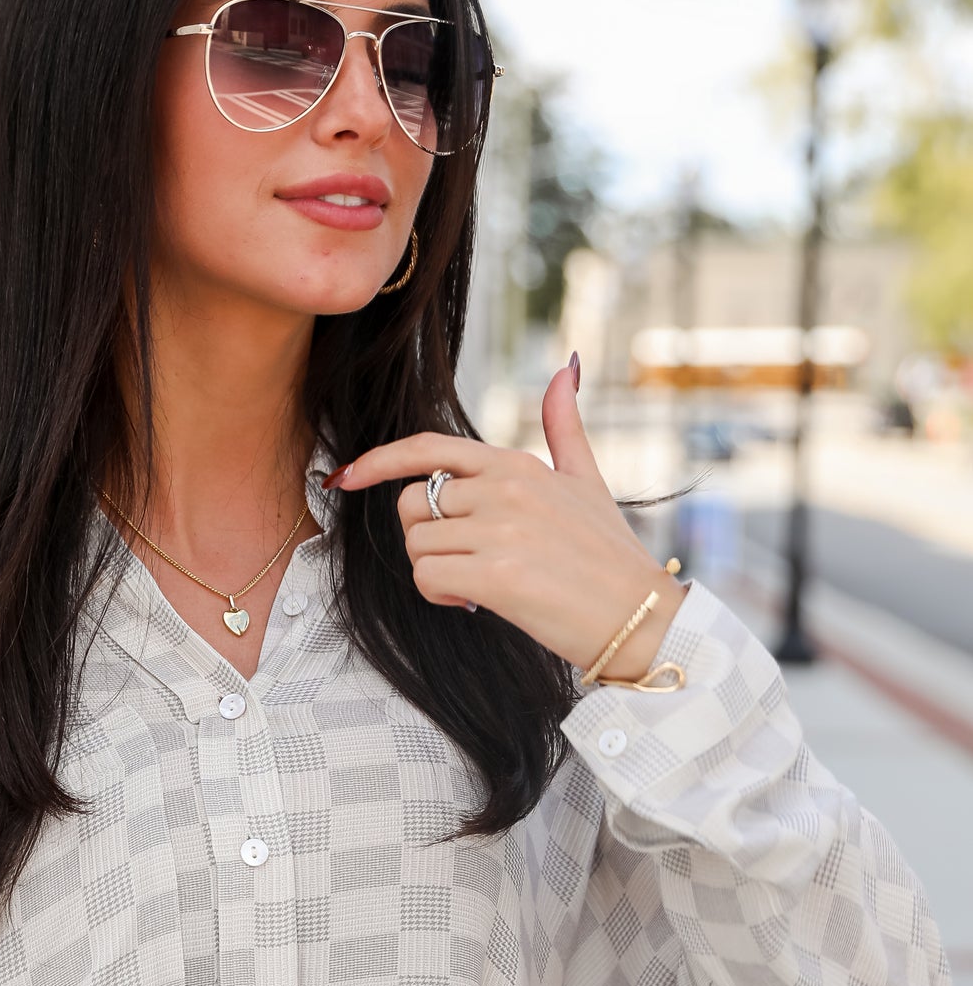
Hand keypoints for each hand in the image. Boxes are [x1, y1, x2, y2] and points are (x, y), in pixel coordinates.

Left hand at [322, 357, 686, 678]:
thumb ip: (565, 428)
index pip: (429, 449)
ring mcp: (500, 529)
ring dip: (436, 573)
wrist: (640, 617)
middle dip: (428, 538)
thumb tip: (565, 368)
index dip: (380, 460)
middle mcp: (505, 488)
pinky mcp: (496, 574)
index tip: (347, 475)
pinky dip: (441, 594)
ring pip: (416, 544)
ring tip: (479, 586)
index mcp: (516, 464)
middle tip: (468, 562)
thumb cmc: (609, 556)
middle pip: (413, 505)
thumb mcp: (588, 480)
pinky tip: (476, 603)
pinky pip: (427, 576)